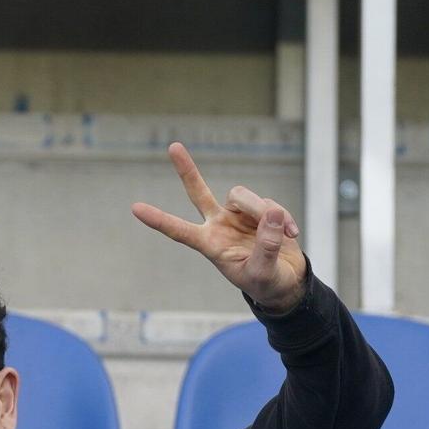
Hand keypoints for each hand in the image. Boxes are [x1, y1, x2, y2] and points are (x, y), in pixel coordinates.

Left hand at [132, 142, 307, 313]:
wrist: (285, 281)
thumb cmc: (267, 283)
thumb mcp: (264, 272)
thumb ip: (267, 245)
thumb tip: (273, 213)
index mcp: (210, 245)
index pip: (180, 231)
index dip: (159, 220)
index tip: (136, 209)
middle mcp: (219, 225)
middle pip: (199, 193)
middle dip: (187, 170)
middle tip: (172, 146)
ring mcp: (238, 215)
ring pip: (243, 196)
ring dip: (263, 210)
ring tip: (285, 233)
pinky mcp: (260, 210)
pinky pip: (271, 204)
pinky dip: (284, 218)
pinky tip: (293, 234)